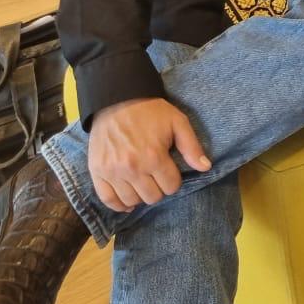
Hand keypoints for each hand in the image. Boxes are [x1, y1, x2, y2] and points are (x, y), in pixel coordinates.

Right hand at [88, 97, 211, 210]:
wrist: (118, 99)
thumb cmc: (151, 111)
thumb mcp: (178, 123)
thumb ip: (192, 147)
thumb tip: (205, 168)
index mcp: (154, 157)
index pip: (171, 187)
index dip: (173, 180)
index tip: (170, 171)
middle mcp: (132, 168)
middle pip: (152, 197)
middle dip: (159, 188)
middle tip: (156, 176)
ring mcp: (112, 171)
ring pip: (132, 200)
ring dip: (140, 195)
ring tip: (143, 182)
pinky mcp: (97, 171)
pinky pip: (107, 199)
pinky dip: (118, 204)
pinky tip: (127, 201)